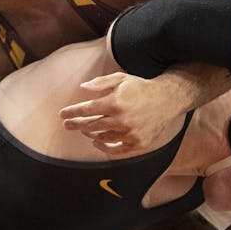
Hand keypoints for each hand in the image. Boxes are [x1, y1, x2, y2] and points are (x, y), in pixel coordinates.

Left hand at [60, 71, 192, 156]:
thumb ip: (101, 82)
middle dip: (75, 124)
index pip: (86, 110)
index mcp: (115, 102)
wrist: (168, 99)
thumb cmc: (141, 87)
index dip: (72, 112)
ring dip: (90, 134)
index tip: (62, 115)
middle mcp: (122, 120)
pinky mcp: (138, 144)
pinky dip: (104, 148)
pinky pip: (116, 151)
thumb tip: (83, 87)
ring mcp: (130, 134)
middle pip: (91, 126)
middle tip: (67, 125)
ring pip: (102, 138)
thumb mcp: (122, 78)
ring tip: (84, 129)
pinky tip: (97, 143)